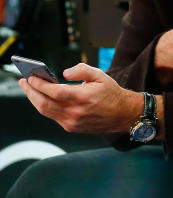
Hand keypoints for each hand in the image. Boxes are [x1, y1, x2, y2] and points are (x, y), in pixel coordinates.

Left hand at [19, 64, 142, 132]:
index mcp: (83, 98)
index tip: (32, 77)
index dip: (40, 84)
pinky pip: (53, 116)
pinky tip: (43, 98)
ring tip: (30, 89)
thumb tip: (65, 72)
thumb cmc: (112, 94)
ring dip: (34, 100)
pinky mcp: (71, 127)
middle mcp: (76, 112)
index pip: (54, 91)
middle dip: (30, 92)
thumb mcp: (100, 76)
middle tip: (24, 82)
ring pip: (45, 111)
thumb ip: (82, 70)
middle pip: (44, 103)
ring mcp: (72, 122)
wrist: (123, 114)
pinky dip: (45, 107)